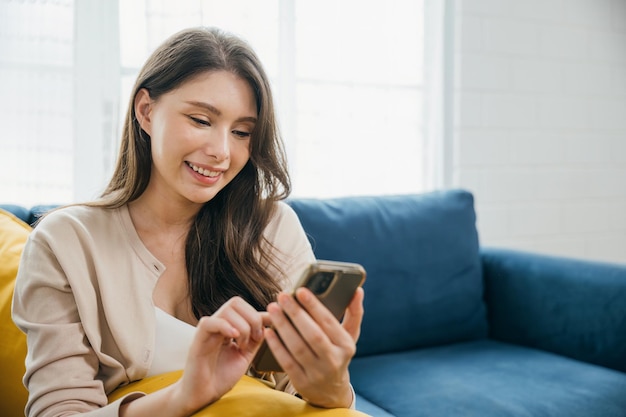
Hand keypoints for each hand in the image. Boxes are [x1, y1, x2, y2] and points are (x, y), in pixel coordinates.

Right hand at [170, 296, 268, 414]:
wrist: (203, 396)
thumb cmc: (221, 377)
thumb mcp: (245, 355)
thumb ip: (255, 339)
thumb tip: (269, 322)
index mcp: (228, 327)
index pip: (244, 307)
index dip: (260, 312)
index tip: (272, 323)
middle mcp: (217, 326)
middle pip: (236, 302)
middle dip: (252, 317)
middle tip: (256, 337)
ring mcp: (207, 331)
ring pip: (226, 310)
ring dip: (242, 326)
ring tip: (242, 345)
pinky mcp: (198, 340)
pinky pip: (209, 322)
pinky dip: (225, 326)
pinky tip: (234, 338)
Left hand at [264, 287, 364, 407]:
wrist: (331, 391)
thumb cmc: (338, 354)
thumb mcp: (350, 336)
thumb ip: (354, 312)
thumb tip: (357, 290)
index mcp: (346, 346)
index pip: (329, 323)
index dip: (314, 306)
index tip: (301, 290)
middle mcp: (333, 360)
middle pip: (313, 335)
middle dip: (296, 313)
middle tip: (282, 296)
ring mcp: (317, 373)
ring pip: (298, 348)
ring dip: (283, 326)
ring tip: (273, 308)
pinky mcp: (301, 382)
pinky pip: (286, 362)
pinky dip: (276, 346)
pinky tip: (269, 331)